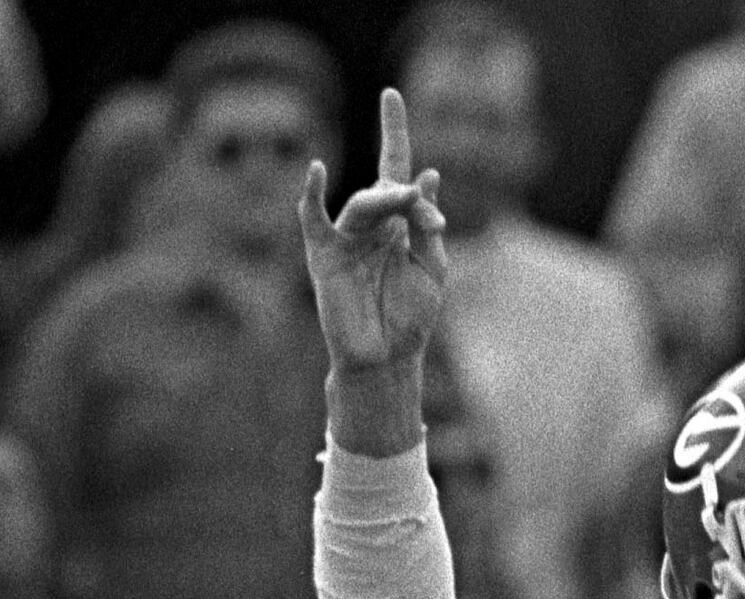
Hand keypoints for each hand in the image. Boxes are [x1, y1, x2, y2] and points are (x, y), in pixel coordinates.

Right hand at [300, 88, 448, 373]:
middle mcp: (371, 224)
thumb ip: (427, 224)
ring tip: (405, 204)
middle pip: (386, 187)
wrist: (388, 359)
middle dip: (408, 196)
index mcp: (398, 222)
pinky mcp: (324, 256)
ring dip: (386, 200)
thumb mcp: (433, 267)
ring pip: (363, 203)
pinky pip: (314, 220)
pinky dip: (311, 195)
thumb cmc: (411, 317)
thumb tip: (426, 174)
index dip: (393, 129)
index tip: (390, 94)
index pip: (395, 166)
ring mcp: (346, 238)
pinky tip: (316, 171)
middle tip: (431, 220)